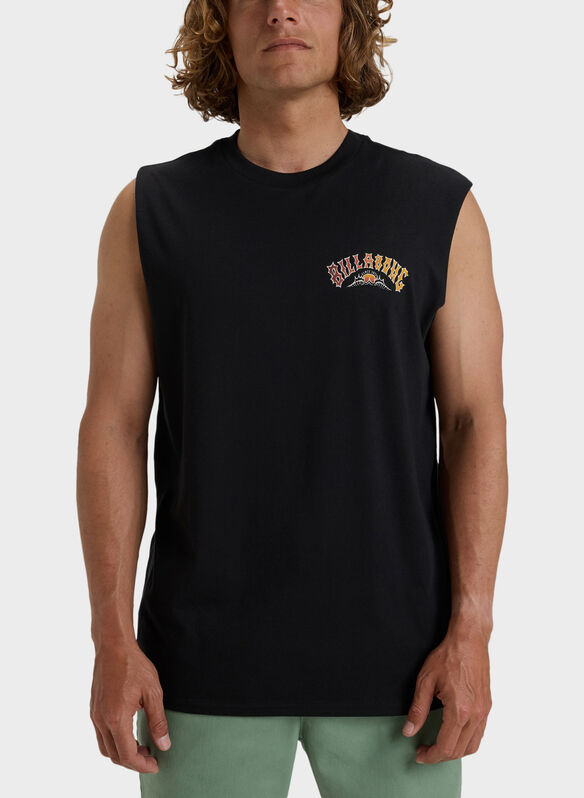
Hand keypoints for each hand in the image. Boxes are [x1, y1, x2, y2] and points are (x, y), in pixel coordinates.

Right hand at [89, 641, 170, 772]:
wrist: (113, 646)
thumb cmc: (134, 666)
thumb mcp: (153, 693)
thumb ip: (158, 721)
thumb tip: (164, 745)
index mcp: (116, 718)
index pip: (127, 755)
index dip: (142, 765)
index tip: (156, 765)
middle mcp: (102, 721)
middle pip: (114, 755)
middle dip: (133, 761)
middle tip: (151, 757)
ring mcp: (95, 715)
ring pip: (105, 748)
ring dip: (123, 753)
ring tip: (142, 746)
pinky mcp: (93, 709)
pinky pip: (101, 735)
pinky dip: (115, 741)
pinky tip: (130, 732)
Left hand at [401, 625, 491, 763]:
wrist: (469, 640)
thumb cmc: (448, 656)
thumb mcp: (425, 680)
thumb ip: (417, 709)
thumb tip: (409, 730)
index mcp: (459, 710)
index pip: (446, 747)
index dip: (431, 756)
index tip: (419, 754)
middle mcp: (475, 715)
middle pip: (459, 751)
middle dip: (440, 756)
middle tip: (424, 751)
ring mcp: (484, 711)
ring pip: (472, 746)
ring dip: (455, 751)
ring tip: (438, 745)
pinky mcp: (487, 706)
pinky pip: (479, 733)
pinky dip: (466, 741)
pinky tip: (453, 734)